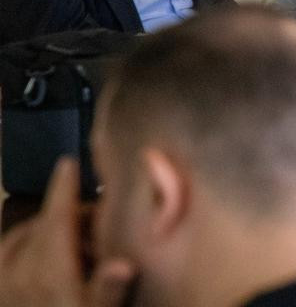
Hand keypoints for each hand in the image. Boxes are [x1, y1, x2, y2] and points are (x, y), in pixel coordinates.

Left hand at [0, 159, 134, 306]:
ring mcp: (2, 283)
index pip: (57, 218)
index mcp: (50, 271)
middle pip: (41, 226)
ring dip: (41, 229)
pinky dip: (18, 246)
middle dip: (65, 213)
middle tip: (94, 220)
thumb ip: (109, 291)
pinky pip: (3, 257)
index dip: (63, 188)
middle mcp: (20, 271)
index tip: (68, 162)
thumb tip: (124, 263)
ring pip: (17, 239)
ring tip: (66, 236)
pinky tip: (31, 255)